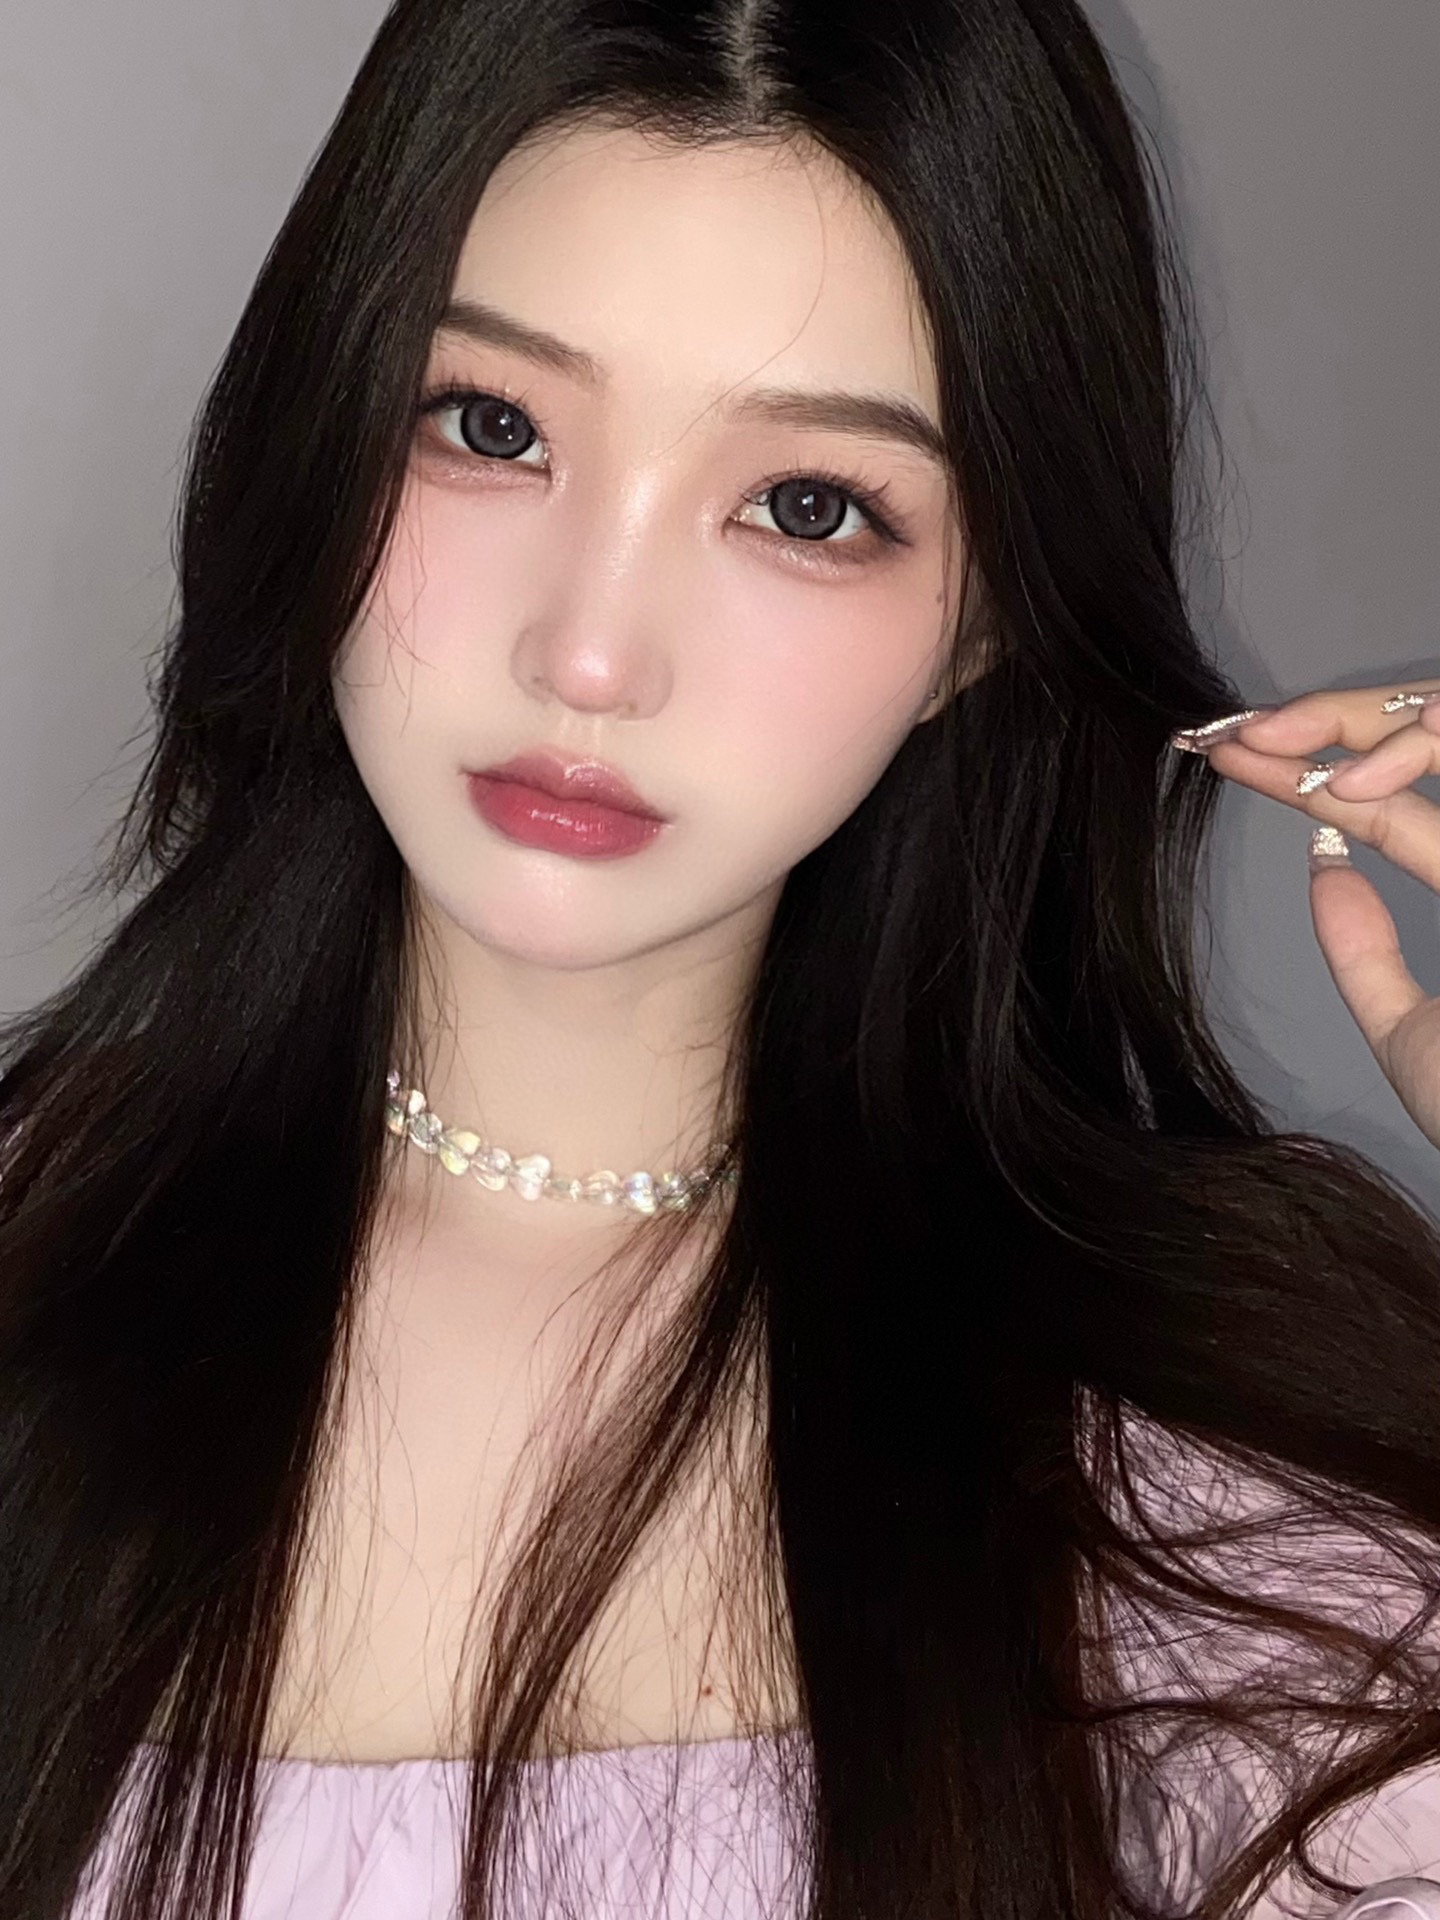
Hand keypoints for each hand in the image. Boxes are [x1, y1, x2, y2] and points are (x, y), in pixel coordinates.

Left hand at [1173, 683, 1439, 1152]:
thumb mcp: (1413, 1036)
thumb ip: (1367, 958)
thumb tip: (1323, 869)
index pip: (1390, 813)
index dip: (1307, 782)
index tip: (1228, 760)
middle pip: (1429, 746)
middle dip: (1329, 723)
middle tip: (1238, 730)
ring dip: (1378, 727)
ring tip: (1287, 739)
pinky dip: (1436, 739)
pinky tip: (1386, 752)